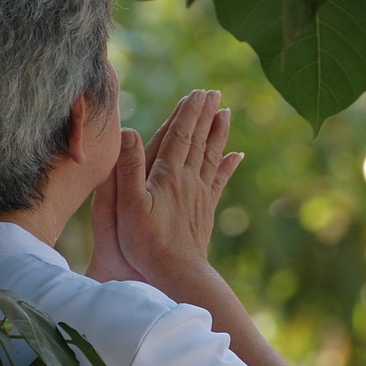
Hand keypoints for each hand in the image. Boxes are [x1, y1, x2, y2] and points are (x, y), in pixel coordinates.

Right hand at [89, 90, 242, 285]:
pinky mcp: (206, 210)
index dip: (187, 113)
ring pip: (211, 156)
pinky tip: (237, 156)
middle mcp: (188, 180)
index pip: (179, 136)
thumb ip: (129, 167)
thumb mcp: (128, 205)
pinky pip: (219, 181)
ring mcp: (200, 194)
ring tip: (226, 113)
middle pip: (198, 140)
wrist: (177, 273)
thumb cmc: (146, 242)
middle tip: (213, 92)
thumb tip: (129, 130)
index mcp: (168, 175)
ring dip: (218, 133)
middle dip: (204, 115)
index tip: (196, 93)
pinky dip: (228, 166)